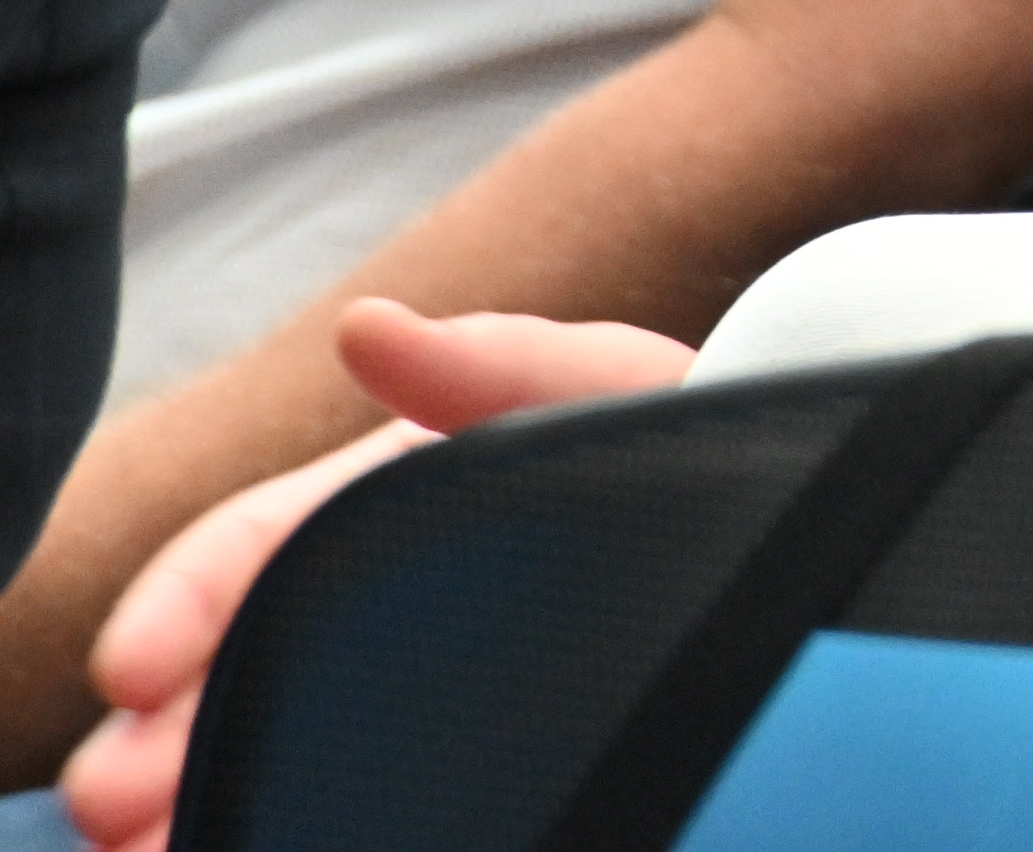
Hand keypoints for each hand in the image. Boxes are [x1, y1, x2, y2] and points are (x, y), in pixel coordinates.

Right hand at [64, 304, 694, 848]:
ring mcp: (437, 675)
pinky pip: (377, 786)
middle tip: (116, 802)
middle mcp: (400, 585)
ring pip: (293, 736)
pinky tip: (258, 849)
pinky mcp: (484, 748)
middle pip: (255, 662)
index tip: (133, 668)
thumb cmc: (727, 429)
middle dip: (171, 730)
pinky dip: (305, 814)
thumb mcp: (630, 388)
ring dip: (213, 790)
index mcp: (406, 492)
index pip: (265, 544)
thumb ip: (516, 359)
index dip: (189, 600)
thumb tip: (369, 327)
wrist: (823, 523)